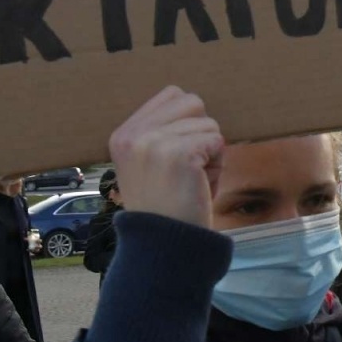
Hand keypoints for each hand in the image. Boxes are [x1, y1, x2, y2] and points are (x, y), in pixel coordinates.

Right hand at [108, 87, 224, 229]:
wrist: (164, 246)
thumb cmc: (166, 208)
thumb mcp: (147, 165)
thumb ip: (161, 134)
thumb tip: (195, 103)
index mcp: (123, 135)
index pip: (172, 95)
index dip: (187, 122)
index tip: (178, 156)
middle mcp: (134, 135)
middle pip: (193, 102)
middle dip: (201, 133)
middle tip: (189, 168)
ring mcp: (154, 143)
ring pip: (209, 123)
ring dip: (211, 154)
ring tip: (193, 181)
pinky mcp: (179, 154)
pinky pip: (218, 141)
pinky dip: (217, 166)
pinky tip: (200, 187)